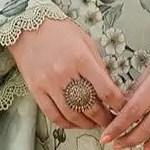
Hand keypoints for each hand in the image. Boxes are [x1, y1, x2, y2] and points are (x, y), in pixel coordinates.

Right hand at [8, 17, 125, 129]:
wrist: (26, 26)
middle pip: (90, 107)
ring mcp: (49, 84)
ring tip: (95, 124)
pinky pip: (53, 115)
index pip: (106, 90)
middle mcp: (65, 73)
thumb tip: (111, 89)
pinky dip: (67, 124)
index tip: (123, 109)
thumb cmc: (59, 31)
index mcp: (81, 59)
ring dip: (87, 124)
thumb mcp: (86, 42)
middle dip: (105, 118)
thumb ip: (98, 66)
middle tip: (111, 121)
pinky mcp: (35, 90)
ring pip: (72, 115)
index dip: (118, 105)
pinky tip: (75, 123)